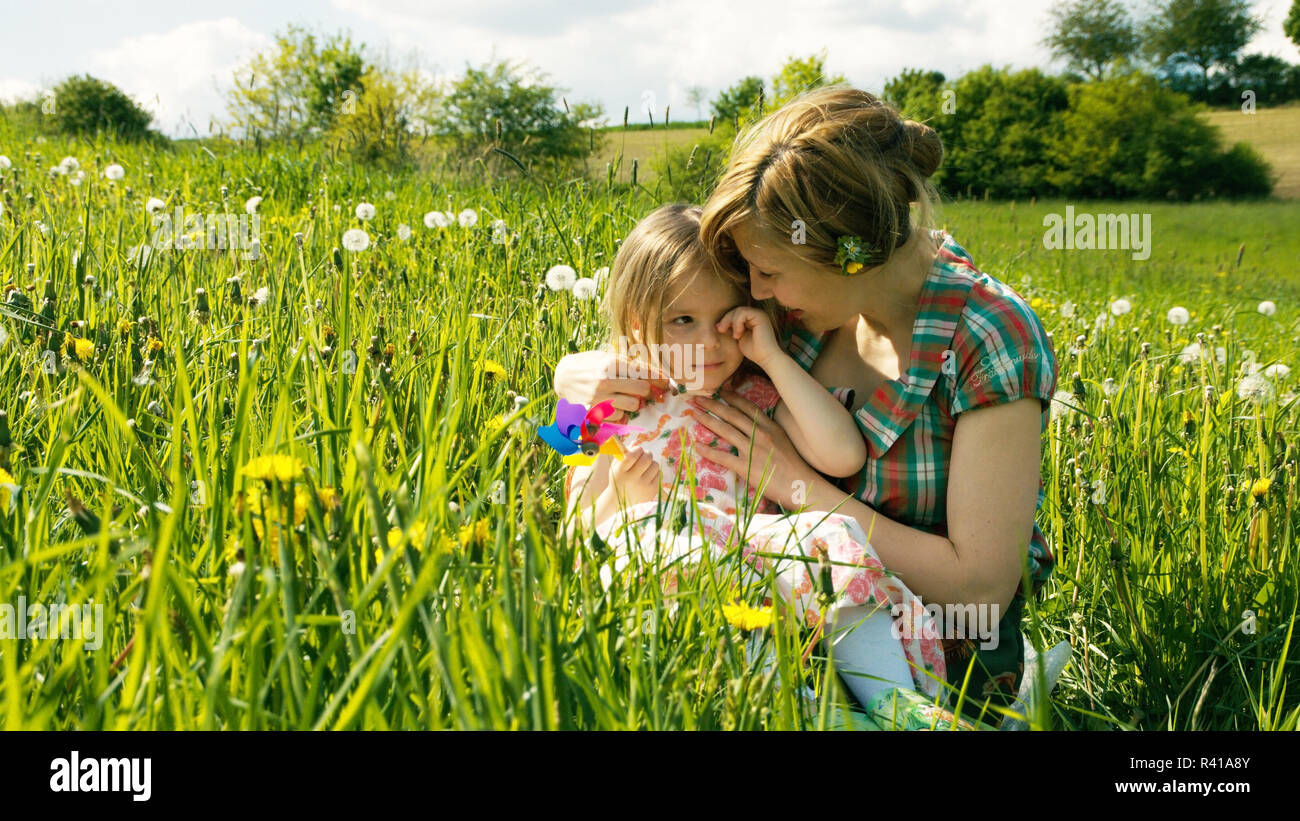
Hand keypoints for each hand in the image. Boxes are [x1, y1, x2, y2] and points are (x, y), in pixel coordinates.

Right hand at [554, 350, 673, 422]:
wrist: (563, 377)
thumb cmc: (589, 365)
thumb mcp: (607, 357)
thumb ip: (629, 365)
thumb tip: (656, 375)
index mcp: (611, 363)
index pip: (644, 372)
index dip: (660, 379)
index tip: (668, 384)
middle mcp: (606, 381)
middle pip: (642, 390)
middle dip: (647, 391)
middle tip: (645, 391)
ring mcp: (600, 398)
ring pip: (633, 406)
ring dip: (634, 403)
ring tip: (626, 398)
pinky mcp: (595, 412)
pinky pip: (620, 417)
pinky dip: (622, 413)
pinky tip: (615, 406)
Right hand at [608, 446, 662, 506]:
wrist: (620, 503)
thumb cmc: (618, 479)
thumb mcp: (616, 467)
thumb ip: (624, 453)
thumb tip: (636, 442)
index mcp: (620, 472)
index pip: (632, 455)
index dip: (637, 449)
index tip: (636, 450)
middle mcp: (632, 479)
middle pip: (647, 458)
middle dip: (646, 453)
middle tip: (643, 455)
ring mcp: (643, 486)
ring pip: (655, 464)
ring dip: (651, 463)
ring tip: (645, 467)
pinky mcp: (652, 490)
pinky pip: (659, 473)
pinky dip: (654, 472)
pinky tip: (647, 476)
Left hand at [685, 390, 816, 509]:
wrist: (801, 486)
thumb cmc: (794, 466)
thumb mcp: (783, 441)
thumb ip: (768, 431)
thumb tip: (752, 426)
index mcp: (771, 427)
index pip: (748, 407)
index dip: (731, 398)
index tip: (719, 391)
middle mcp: (761, 434)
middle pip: (732, 415)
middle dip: (713, 404)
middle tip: (697, 398)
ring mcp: (753, 450)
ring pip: (725, 430)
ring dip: (707, 420)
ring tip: (694, 414)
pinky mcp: (747, 467)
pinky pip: (723, 456)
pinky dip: (708, 451)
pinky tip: (697, 445)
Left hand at [715, 307, 781, 368]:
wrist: (765, 358)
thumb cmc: (753, 351)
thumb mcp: (738, 337)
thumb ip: (731, 329)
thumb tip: (717, 324)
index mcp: (752, 318)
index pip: (735, 313)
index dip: (725, 320)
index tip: (719, 330)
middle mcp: (757, 314)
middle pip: (736, 310)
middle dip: (726, 320)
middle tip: (721, 330)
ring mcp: (759, 314)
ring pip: (738, 310)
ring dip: (732, 322)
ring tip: (735, 336)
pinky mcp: (761, 316)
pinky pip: (743, 313)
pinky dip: (737, 323)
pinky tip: (738, 334)